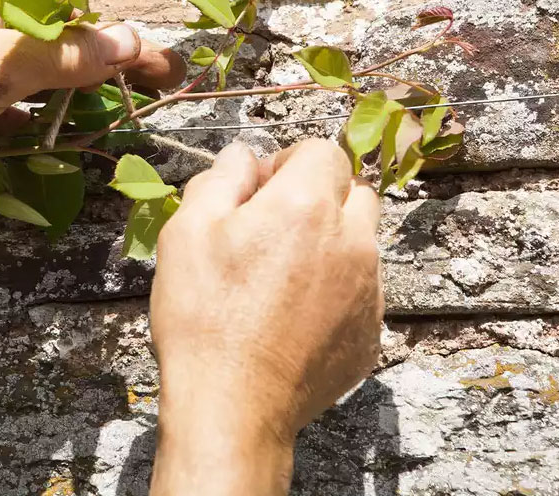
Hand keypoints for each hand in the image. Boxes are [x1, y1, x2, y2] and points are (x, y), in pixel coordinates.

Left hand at [0, 0, 184, 217]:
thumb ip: (64, 55)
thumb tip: (130, 41)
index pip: (72, 8)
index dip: (119, 33)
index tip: (162, 62)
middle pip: (64, 44)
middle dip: (111, 65)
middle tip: (162, 87)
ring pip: (45, 81)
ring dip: (82, 97)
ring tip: (129, 113)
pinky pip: (20, 114)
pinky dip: (46, 125)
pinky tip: (72, 140)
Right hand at [149, 139, 382, 495]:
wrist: (232, 406)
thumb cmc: (203, 315)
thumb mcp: (188, 230)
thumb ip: (222, 177)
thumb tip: (244, 156)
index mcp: (307, 205)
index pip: (323, 151)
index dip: (288, 162)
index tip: (259, 190)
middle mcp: (352, 240)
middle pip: (354, 192)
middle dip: (320, 196)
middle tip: (273, 228)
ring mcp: (368, 290)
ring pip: (362, 242)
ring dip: (331, 242)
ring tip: (280, 276)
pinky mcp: (370, 333)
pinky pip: (362, 291)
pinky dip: (336, 290)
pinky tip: (291, 317)